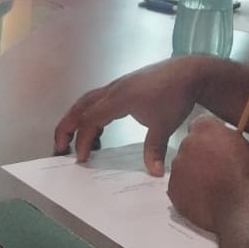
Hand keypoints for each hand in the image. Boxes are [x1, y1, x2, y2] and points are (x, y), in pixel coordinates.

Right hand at [53, 58, 204, 174]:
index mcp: (119, 98)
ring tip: (76, 142)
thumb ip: (155, 149)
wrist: (189, 73)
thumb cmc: (176, 97)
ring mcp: (117, 86)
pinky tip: (101, 131)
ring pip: (87, 102)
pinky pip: (99, 101)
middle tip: (59, 148)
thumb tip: (154, 174)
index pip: (90, 119)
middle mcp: (113, 90)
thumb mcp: (165, 125)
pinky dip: (92, 115)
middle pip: (80, 107)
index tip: (81, 159)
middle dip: (66, 127)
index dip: (82, 139)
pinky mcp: (124, 86)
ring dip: (77, 120)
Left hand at [167, 116, 248, 231]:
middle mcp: (187, 144)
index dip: (210, 135)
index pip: (201, 123)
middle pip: (190, 145)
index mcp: (206, 129)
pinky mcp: (173, 190)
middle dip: (200, 154)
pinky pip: (178, 186)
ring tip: (211, 187)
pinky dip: (188, 191)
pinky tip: (204, 198)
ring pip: (183, 166)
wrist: (243, 210)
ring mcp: (177, 168)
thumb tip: (229, 144)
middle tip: (215, 169)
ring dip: (193, 173)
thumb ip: (232, 141)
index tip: (216, 145)